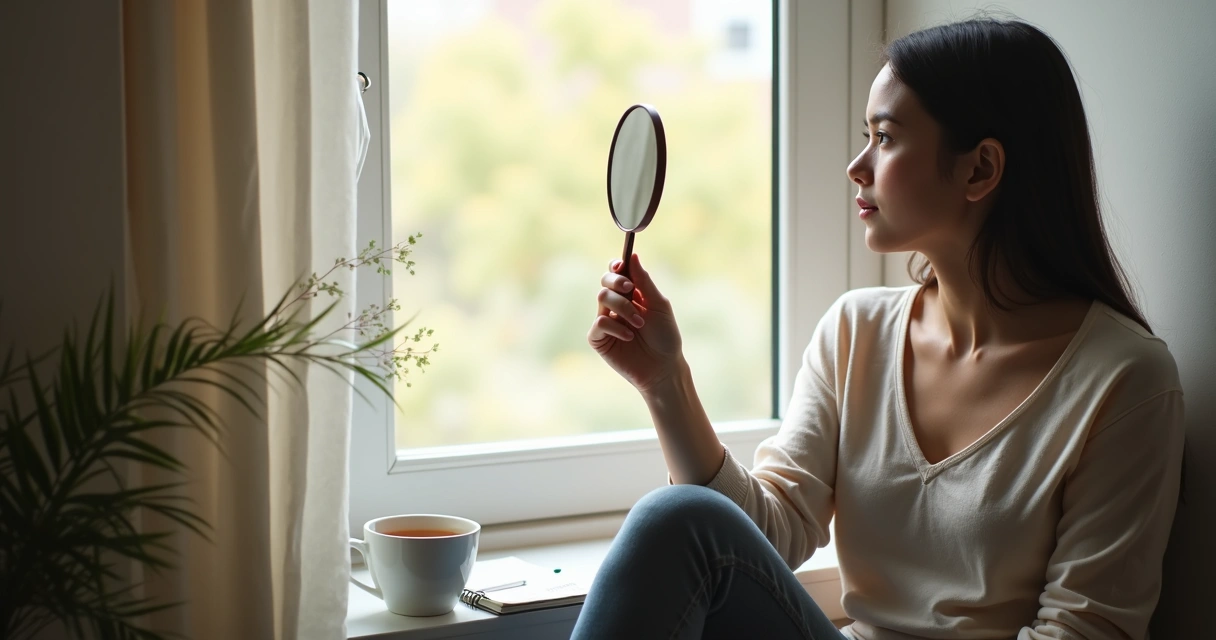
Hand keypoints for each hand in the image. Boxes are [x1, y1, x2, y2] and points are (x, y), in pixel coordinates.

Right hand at [587, 253, 683, 392]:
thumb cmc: (665, 337)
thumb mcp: (659, 305)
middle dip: (617, 282)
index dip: (616, 266)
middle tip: (630, 290)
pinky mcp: (599, 338)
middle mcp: (616, 305)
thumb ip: (644, 282)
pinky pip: (599, 322)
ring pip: (602, 298)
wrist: (663, 367)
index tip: (621, 266)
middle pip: (605, 281)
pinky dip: (615, 327)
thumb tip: (633, 256)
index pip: (616, 272)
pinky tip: (629, 337)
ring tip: (639, 323)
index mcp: (631, 294)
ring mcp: (606, 321)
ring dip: (623, 307)